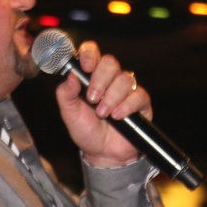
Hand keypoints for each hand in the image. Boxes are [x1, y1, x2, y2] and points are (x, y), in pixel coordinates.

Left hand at [55, 41, 150, 168]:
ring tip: (103, 114)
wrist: (103, 154)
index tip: (86, 68)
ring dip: (111, 97)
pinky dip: (126, 106)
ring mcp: (126, 90)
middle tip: (92, 99)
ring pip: (124, 79)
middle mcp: (109, 80)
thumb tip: (70, 76)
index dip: (90, 54)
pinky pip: (138, 95)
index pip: (92, 52)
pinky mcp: (140, 102)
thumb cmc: (86, 131)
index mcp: (90, 76)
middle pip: (110, 62)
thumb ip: (65, 94)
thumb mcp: (69, 114)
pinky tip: (117, 116)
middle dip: (100, 80)